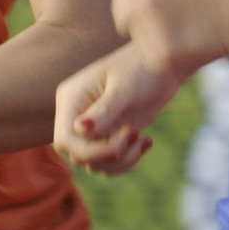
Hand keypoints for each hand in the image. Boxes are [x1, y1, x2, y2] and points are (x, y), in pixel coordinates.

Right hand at [53, 43, 173, 174]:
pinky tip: (146, 141)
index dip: (87, 152)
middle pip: (77, 154)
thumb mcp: (124, 87)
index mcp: (72, 98)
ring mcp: (94, 127)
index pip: (64, 139)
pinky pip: (110, 162)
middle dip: (107, 153)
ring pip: (94, 163)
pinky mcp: (109, 135)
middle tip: (133, 132)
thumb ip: (104, 110)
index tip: (116, 150)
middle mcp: (77, 114)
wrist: (164, 65)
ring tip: (142, 138)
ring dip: (121, 159)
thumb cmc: (143, 67)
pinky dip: (128, 159)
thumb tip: (80, 129)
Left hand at [110, 0, 228, 76]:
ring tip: (182, 34)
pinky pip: (152, 57)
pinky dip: (165, 57)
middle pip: (121, 14)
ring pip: (136, 37)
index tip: (145, 9)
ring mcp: (151, 24)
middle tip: (160, 28)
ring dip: (151, 38)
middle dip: (134, 22)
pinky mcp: (159, 52)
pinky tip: (187, 48)